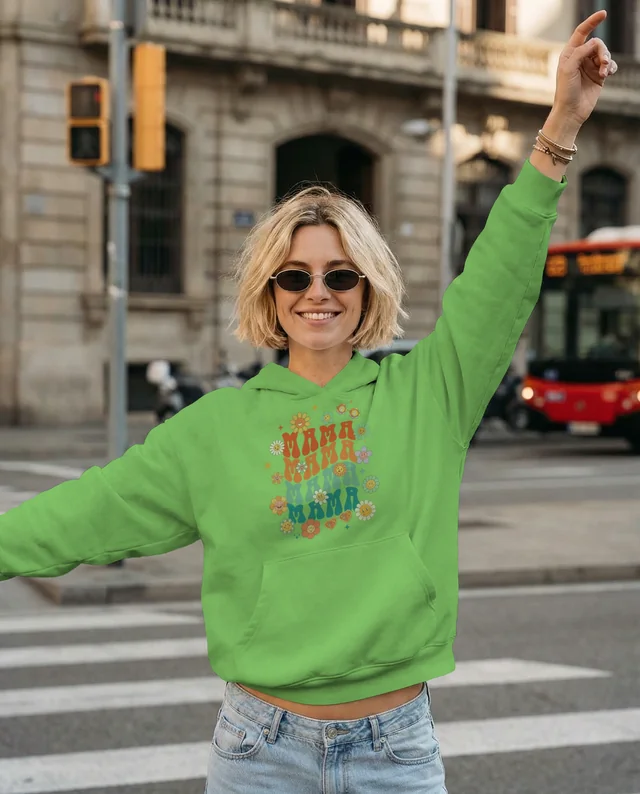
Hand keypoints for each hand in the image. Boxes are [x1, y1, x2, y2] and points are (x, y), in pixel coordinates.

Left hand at [552, 10, 617, 128]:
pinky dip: (611, 67)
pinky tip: (608, 74)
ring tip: (604, 73)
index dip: (592, 22)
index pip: (581, 32)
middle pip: (597, 44)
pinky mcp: (598, 76)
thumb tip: (595, 42)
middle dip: (602, 51)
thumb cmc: (565, 91)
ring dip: (607, 61)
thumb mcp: (569, 68)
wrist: (570, 112)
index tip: (604, 13)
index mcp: (569, 54)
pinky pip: (610, 65)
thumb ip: (581, 52)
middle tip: (603, 64)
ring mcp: (590, 67)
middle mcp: (580, 58)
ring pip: (605, 54)